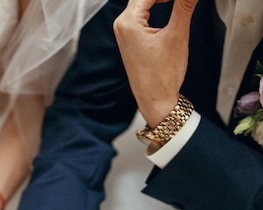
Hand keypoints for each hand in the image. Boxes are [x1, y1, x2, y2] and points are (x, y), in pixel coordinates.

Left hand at [113, 0, 197, 127]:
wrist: (156, 102)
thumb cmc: (162, 77)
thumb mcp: (177, 35)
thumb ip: (184, 5)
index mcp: (128, 22)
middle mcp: (122, 25)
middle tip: (184, 1)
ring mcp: (125, 32)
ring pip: (143, 2)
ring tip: (179, 3)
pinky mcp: (131, 39)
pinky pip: (142, 13)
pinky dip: (156, 6)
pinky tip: (170, 5)